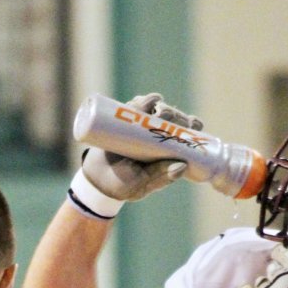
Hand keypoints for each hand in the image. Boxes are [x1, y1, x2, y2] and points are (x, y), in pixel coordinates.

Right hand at [82, 92, 204, 201]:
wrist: (95, 179)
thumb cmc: (122, 186)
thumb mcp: (143, 185)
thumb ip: (161, 177)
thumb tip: (183, 166)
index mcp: (167, 152)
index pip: (185, 134)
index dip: (191, 125)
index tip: (192, 123)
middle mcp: (157, 137)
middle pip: (174, 118)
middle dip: (176, 114)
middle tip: (168, 117)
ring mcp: (142, 126)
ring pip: (158, 108)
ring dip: (161, 106)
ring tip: (156, 112)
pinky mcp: (126, 119)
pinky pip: (138, 105)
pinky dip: (143, 101)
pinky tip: (144, 103)